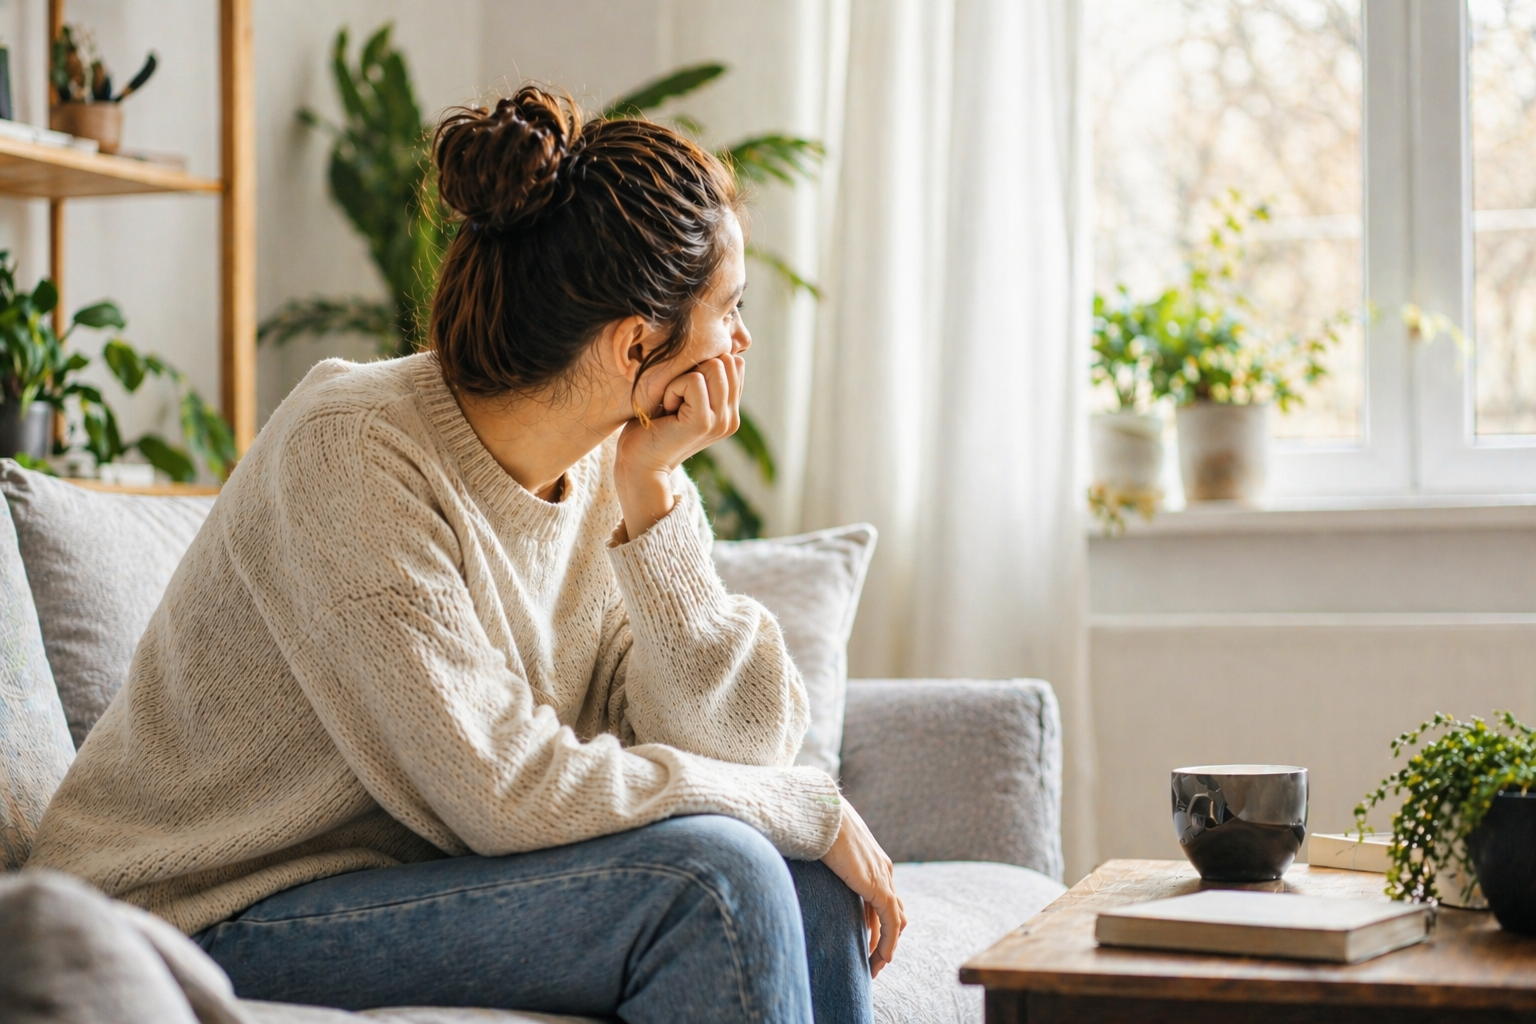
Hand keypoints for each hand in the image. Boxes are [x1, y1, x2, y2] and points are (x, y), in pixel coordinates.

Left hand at [614, 354, 743, 539]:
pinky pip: (693, 380)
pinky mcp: (703, 422)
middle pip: (725, 360)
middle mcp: (731, 417)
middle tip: (676, 399)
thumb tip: (717, 348)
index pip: (734, 363)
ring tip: (672, 404)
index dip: (704, 367)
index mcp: (730, 411)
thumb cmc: (653, 426)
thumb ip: (705, 379)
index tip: (684, 393)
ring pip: (713, 366)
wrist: (639, 464)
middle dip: (694, 371)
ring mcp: (720, 421)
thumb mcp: (685, 398)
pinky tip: (667, 409)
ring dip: (682, 379)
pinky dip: (673, 388)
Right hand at [821, 799, 905, 976]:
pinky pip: (891, 924)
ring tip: (873, 967)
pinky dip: (888, 944)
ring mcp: (883, 877)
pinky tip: (879, 960)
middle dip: (882, 938)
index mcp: (869, 858)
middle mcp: (881, 868)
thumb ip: (817, 858)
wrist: (818, 810)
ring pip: (895, 921)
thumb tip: (793, 861)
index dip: (872, 922)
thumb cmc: (811, 821)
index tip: (860, 942)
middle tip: (870, 961)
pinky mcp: (878, 888)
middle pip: (891, 911)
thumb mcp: (818, 843)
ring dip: (886, 946)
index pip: (878, 897)